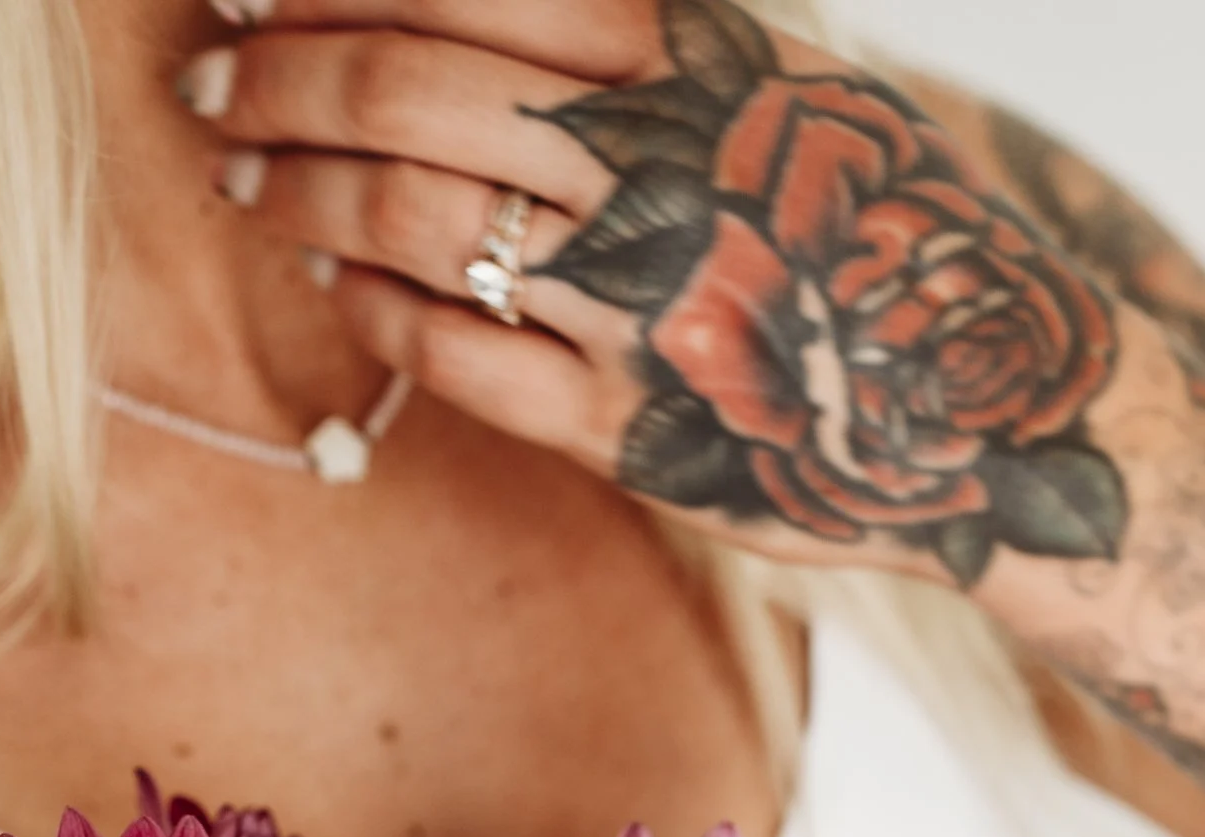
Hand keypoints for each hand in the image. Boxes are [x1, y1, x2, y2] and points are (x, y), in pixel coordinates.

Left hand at [180, 0, 1128, 585]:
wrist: (991, 409)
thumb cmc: (867, 239)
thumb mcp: (778, 87)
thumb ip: (652, 41)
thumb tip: (475, 12)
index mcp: (693, 59)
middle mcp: (663, 163)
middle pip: (415, 90)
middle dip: (282, 78)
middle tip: (213, 86)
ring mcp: (644, 300)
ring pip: (418, 219)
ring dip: (304, 191)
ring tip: (247, 180)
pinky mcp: (631, 428)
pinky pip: (458, 356)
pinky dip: (376, 310)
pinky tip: (338, 285)